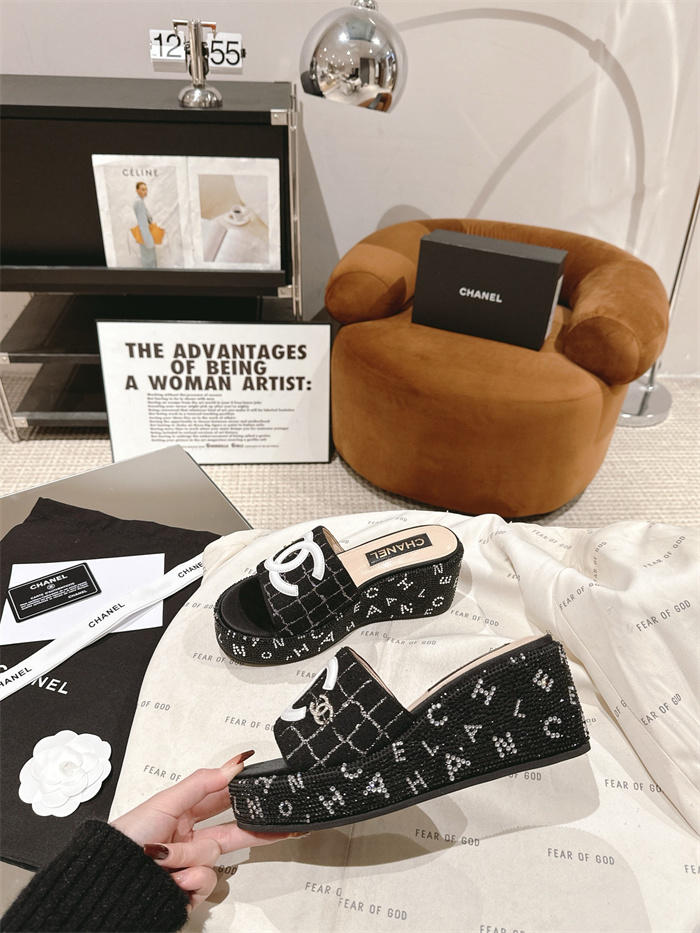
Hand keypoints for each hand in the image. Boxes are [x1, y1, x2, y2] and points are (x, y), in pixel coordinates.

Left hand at [111, 752, 299, 911]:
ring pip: (212, 858)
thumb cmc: (126, 840)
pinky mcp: (189, 893)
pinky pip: (205, 882)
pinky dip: (190, 880)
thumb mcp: (165, 802)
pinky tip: (173, 879)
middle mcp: (189, 840)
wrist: (106, 884)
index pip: (221, 800)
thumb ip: (202, 783)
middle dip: (252, 829)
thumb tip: (233, 765)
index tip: (265, 787)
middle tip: (280, 825)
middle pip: (231, 832)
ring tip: (167, 858)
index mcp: (182, 814)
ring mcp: (190, 867)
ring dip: (190, 857)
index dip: (242, 795)